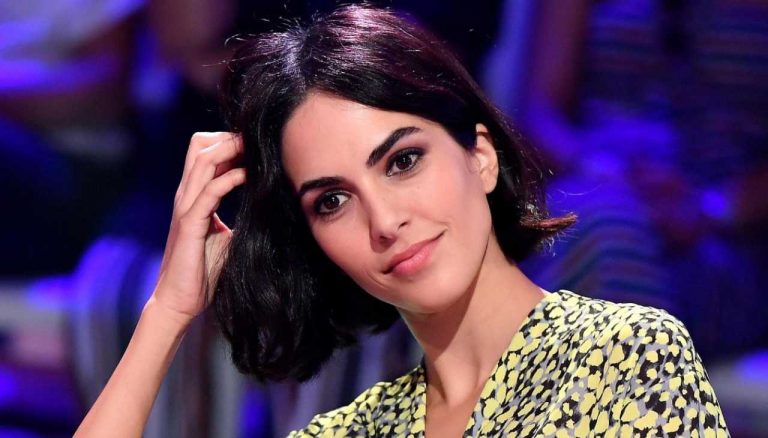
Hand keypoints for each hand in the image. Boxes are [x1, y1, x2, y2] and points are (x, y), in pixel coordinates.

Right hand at [151, 132, 244, 324]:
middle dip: (230, 137)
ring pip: (203, 161)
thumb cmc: (203, 272)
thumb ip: (240, 219)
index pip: (205, 152)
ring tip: (255, 148)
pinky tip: (248, 176)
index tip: (257, 144)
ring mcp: (185, 208)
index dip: (229, 141)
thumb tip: (269, 210)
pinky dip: (230, 178)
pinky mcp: (189, 224)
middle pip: (200, 145)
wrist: (179, 301)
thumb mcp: (227, 237)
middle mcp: (187, 196)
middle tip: (258, 141)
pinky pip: (209, 191)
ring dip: (231, 150)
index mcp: (194, 196)